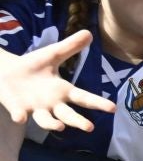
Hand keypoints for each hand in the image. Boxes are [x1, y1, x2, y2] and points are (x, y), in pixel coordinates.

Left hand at [0, 37, 115, 130]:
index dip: (98, 103)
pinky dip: (21, 116)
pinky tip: (21, 117)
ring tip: (60, 127)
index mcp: (63, 91)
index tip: (113, 108)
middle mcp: (52, 104)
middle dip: (78, 121)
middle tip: (89, 127)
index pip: (83, 98)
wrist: (5, 71)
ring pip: (46, 121)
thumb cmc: (33, 66)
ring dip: (53, 124)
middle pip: (68, 115)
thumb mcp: (52, 54)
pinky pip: (20, 115)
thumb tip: (89, 33)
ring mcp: (36, 108)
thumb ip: (70, 47)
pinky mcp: (18, 109)